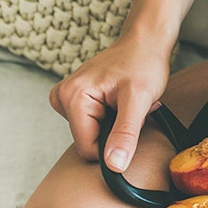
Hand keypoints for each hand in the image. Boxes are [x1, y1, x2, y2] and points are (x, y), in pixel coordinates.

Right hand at [48, 35, 171, 172]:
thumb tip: (113, 166)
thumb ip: (125, 134)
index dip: (114, 147)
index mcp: (72, 98)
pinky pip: (93, 123)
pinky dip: (112, 117)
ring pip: (93, 134)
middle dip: (116, 132)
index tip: (134, 124)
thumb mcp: (138, 100)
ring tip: (127, 103)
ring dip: (116, 124)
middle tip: (133, 109)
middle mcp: (62, 97)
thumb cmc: (144, 63)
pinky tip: (121, 101)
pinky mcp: (75, 100)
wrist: (145, 41)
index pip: (88, 149)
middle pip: (89, 142)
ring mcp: (67, 98)